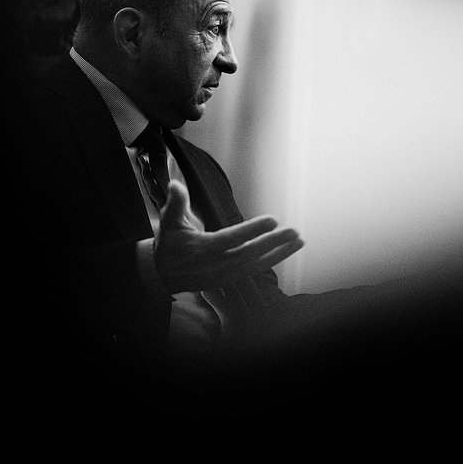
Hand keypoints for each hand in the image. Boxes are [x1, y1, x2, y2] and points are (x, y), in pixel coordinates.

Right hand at [153, 180, 303, 293]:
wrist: (163, 275)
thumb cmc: (169, 244)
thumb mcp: (168, 222)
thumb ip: (175, 203)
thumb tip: (175, 184)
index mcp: (203, 249)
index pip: (232, 239)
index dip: (253, 230)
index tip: (273, 220)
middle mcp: (217, 264)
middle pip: (250, 253)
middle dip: (274, 242)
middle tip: (294, 231)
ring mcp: (225, 274)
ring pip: (257, 264)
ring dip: (280, 253)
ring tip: (300, 241)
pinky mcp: (231, 279)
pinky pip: (255, 270)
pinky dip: (273, 260)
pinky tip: (288, 250)